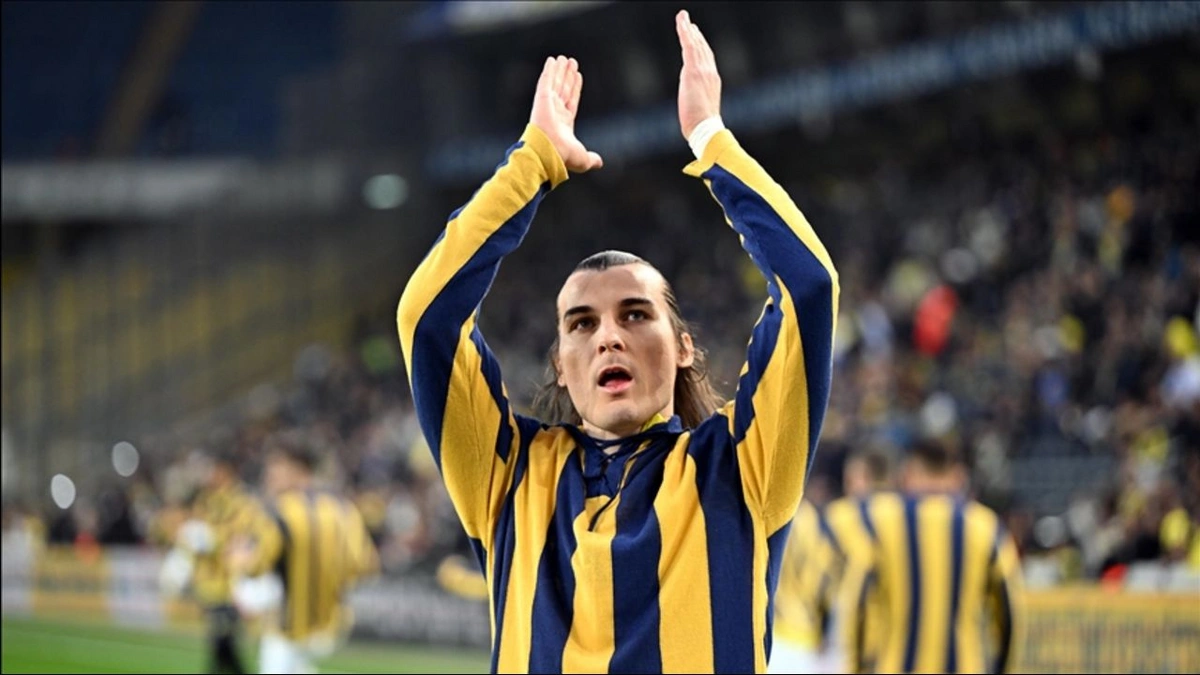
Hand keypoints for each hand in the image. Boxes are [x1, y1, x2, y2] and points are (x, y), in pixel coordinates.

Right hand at [530, 55, 602, 172]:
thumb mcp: (583, 158)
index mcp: (564, 123)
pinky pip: (546, 80)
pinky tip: (552, 60)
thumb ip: (592, 158)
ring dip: (560, 70)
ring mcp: (548, 104)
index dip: (575, 88)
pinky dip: (549, 70)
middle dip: (567, 76)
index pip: (571, 101)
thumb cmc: (563, 156)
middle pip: (563, 89)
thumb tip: (600, 163)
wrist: (549, 152)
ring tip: (564, 58)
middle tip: (571, 63)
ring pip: (556, 83)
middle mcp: (555, 112)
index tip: (577, 76)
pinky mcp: (542, 98)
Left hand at [676, 10, 721, 139]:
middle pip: (702, 49)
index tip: (696, 38)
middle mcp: (710, 72)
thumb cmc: (700, 125)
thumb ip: (695, 100)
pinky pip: (689, 45)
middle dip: (695, 36)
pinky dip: (685, 31)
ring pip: (695, 44)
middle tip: (689, 24)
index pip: (706, 60)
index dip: (702, 48)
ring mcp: (703, 70)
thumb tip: (689, 102)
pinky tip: (681, 21)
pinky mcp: (694, 69)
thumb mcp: (699, 109)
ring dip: (688, 29)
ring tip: (683, 18)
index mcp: (712, 81)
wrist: (705, 126)